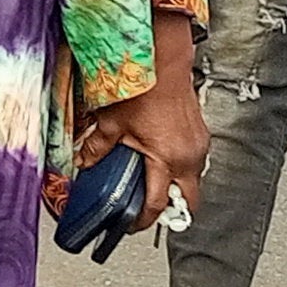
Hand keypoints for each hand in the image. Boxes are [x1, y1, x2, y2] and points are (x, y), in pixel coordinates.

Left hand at [84, 15, 207, 220]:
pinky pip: (194, 164)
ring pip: (193, 183)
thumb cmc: (143, 87)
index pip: (157, 204)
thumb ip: (97, 147)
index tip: (130, 224)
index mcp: (167, 159)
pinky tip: (161, 163)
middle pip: (187, 202)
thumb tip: (84, 162)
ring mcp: (199, 147)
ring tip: (151, 187)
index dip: (142, 220)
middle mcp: (189, 157)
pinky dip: (179, 170)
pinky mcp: (201, 136)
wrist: (164, 62)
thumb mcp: (111, 121)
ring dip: (175, 189)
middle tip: (146, 212)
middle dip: (169, 212)